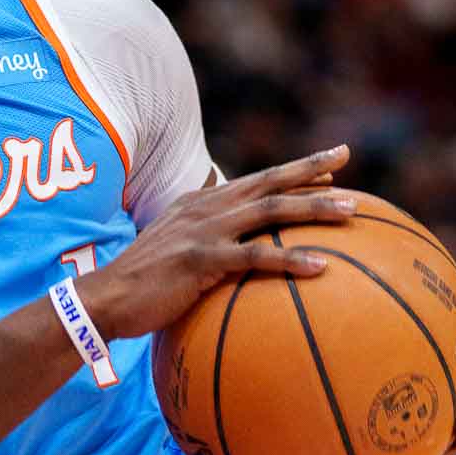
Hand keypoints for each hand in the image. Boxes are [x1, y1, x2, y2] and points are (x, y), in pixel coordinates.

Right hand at [81, 146, 354, 338]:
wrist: (105, 298)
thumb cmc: (142, 283)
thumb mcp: (173, 249)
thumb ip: (202, 241)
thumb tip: (233, 253)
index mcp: (199, 203)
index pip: (254, 181)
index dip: (292, 172)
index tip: (330, 166)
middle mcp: (204, 208)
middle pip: (266, 181)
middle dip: (309, 168)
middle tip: (345, 157)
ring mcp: (202, 231)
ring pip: (268, 211)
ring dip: (312, 207)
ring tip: (350, 210)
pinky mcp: (199, 259)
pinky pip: (254, 257)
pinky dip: (289, 260)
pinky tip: (320, 268)